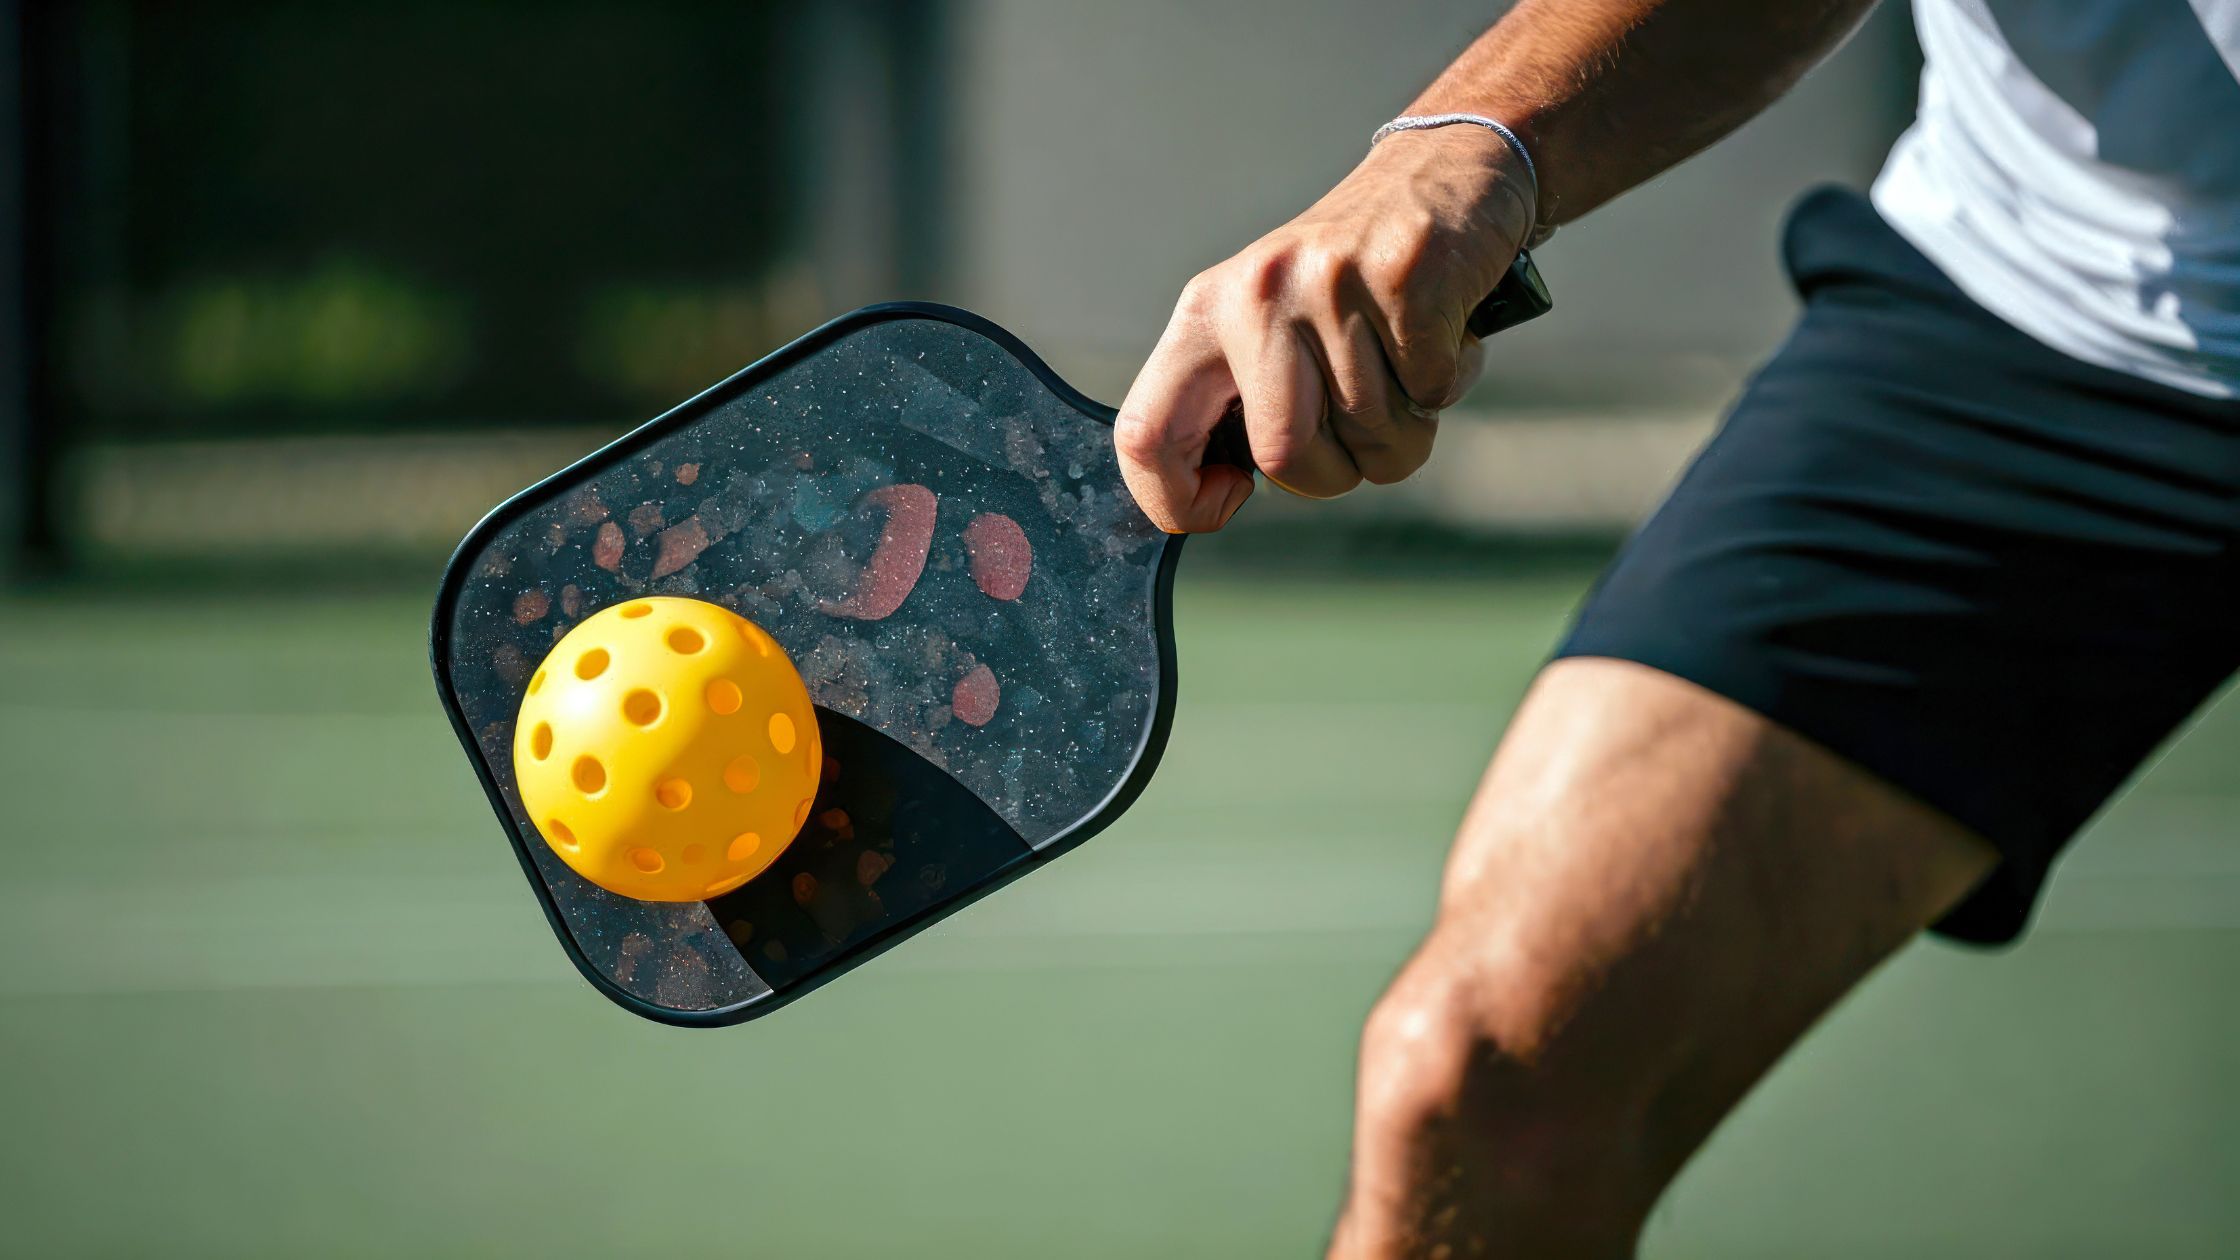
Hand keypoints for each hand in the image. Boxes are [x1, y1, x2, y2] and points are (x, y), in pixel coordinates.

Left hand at [1114, 125, 1536, 532]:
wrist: (1445, 170)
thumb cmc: (1352, 278)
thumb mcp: (1268, 326)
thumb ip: (1237, 400)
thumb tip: (1217, 492)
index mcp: (1205, 313)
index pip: (1145, 433)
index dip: (1177, 499)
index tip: (1229, 499)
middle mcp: (1256, 293)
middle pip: (1283, 456)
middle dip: (1335, 471)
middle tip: (1358, 431)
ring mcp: (1329, 283)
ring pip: (1373, 435)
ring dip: (1406, 426)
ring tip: (1407, 366)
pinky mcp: (1405, 279)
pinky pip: (1431, 393)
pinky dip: (1448, 384)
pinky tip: (1443, 335)